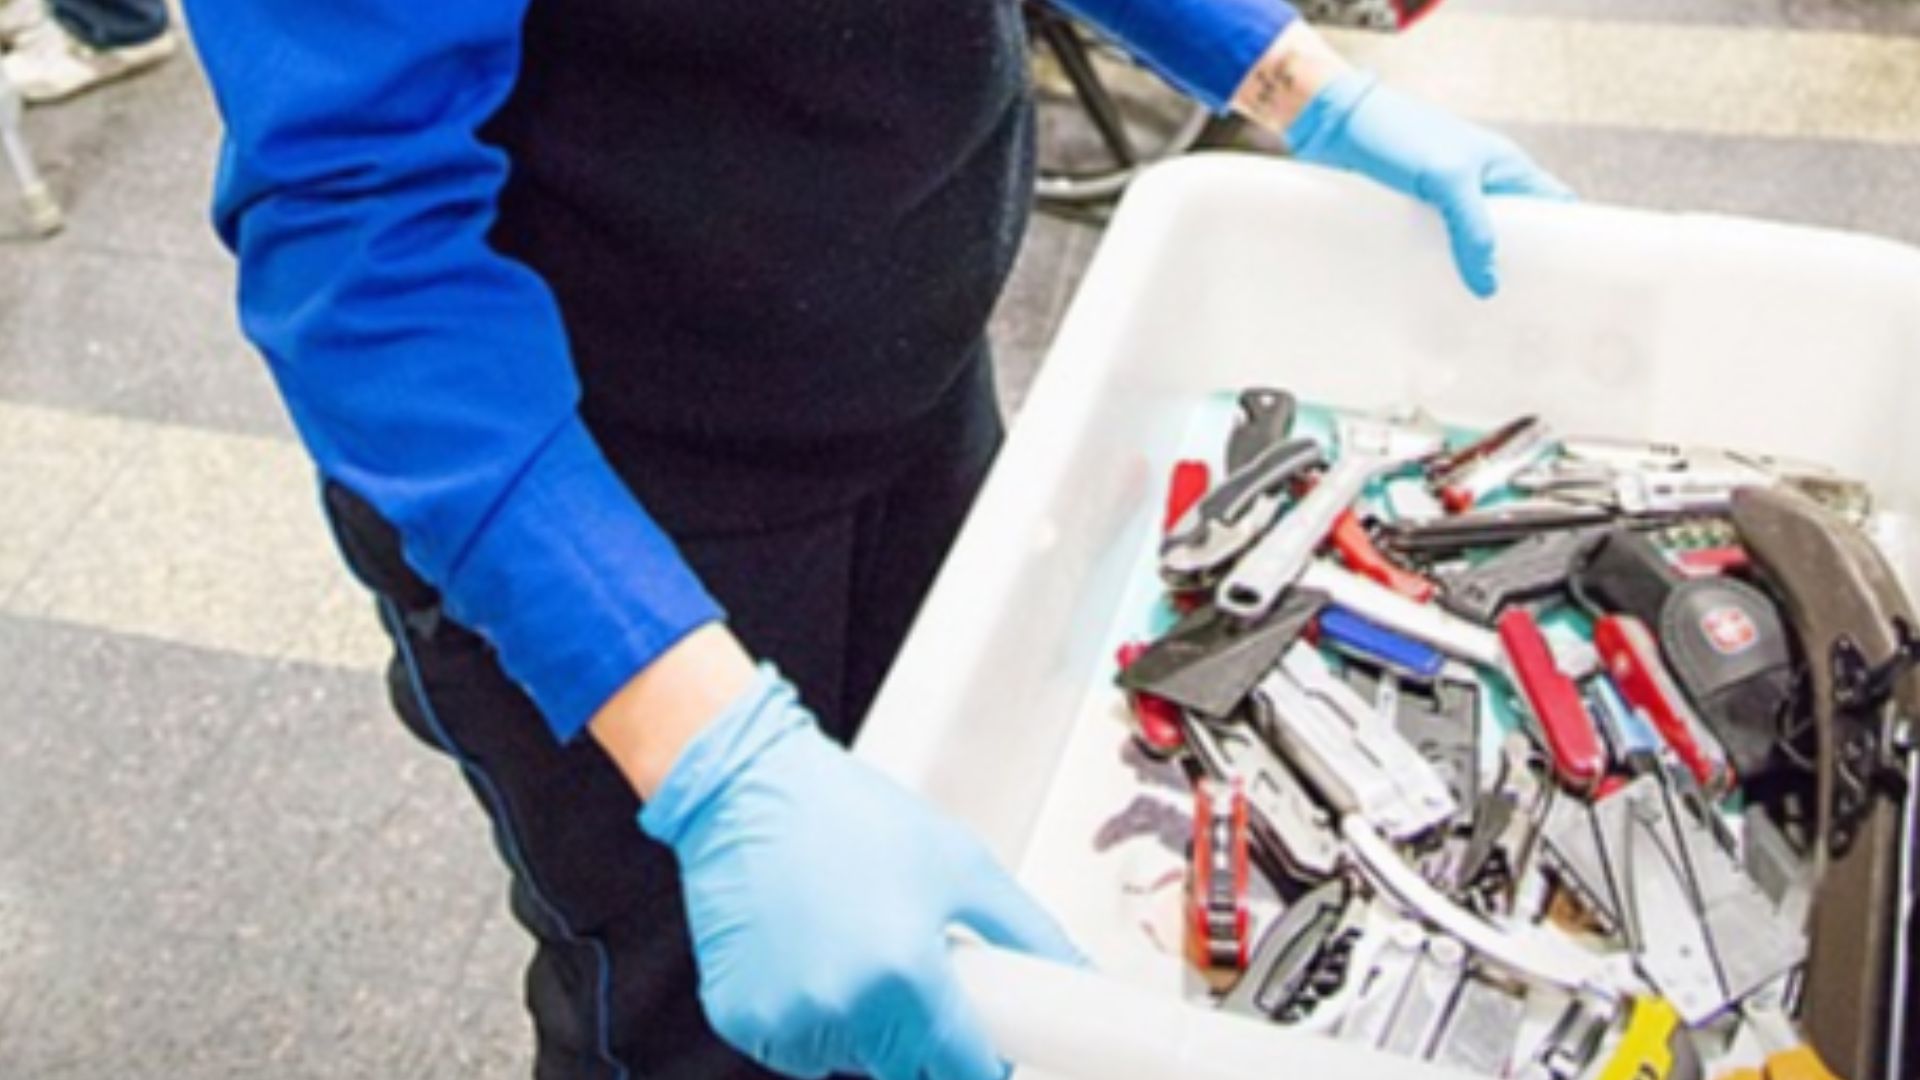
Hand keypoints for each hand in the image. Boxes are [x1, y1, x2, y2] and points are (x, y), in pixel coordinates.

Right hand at [639, 667, 1081, 1079]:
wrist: (747, 788)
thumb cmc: (852, 815)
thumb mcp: (962, 865)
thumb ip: (1030, 935)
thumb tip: (1082, 977)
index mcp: (903, 975)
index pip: (963, 1073)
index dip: (984, 1062)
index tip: (987, 1043)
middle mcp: (840, 1009)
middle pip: (907, 1073)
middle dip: (923, 1037)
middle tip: (914, 965)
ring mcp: (783, 1021)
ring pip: (850, 1060)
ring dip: (866, 1027)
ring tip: (856, 943)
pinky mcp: (739, 1019)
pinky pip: (796, 1044)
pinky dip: (811, 1016)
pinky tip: (810, 952)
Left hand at [1286, 71, 1572, 297]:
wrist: (1339, 126)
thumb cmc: (1399, 136)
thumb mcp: (1446, 179)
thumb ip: (1471, 228)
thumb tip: (1488, 286)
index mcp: (1506, 167)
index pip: (1555, 204)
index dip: (1567, 237)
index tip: (1567, 279)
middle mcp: (1484, 183)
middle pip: (1516, 231)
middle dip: (1519, 266)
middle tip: (1518, 310)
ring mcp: (1450, 199)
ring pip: (1476, 242)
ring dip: (1476, 270)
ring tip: (1477, 313)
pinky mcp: (1418, 212)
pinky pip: (1440, 245)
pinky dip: (1443, 267)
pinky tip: (1437, 294)